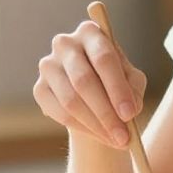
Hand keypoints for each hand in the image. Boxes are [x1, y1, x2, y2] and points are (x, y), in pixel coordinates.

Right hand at [33, 18, 146, 148]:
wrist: (92, 92)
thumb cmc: (116, 80)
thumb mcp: (132, 80)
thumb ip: (133, 90)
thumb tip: (128, 110)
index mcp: (90, 32)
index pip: (104, 59)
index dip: (117, 88)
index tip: (130, 114)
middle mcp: (65, 43)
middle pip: (84, 81)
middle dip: (106, 113)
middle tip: (124, 137)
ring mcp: (48, 65)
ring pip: (71, 100)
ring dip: (96, 125)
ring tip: (117, 140)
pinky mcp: (39, 88)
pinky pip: (60, 113)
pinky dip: (83, 129)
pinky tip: (100, 136)